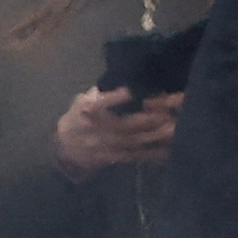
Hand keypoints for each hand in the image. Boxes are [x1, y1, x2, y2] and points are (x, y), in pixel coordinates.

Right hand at [54, 88, 178, 175]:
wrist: (65, 148)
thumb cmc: (78, 117)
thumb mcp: (82, 100)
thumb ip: (101, 92)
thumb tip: (123, 79)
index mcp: (86, 110)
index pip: (98, 104)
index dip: (113, 98)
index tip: (129, 92)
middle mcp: (96, 129)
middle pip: (122, 125)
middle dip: (145, 120)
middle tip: (166, 113)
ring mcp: (106, 146)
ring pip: (133, 141)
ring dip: (154, 136)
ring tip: (172, 129)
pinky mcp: (115, 158)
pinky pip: (136, 156)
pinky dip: (152, 154)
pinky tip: (168, 149)